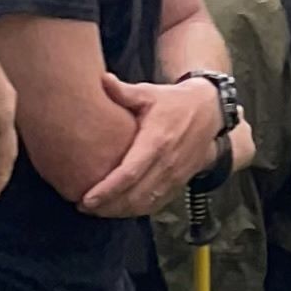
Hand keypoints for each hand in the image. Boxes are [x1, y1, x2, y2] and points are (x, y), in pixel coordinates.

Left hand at [77, 74, 225, 216]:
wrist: (209, 112)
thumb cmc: (173, 102)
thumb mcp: (149, 93)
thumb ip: (123, 91)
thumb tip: (102, 80)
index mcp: (157, 141)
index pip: (130, 173)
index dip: (107, 190)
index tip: (86, 198)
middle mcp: (168, 163)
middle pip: (135, 195)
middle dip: (107, 206)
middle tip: (82, 207)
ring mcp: (175, 176)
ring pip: (145, 204)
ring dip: (119, 211)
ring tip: (96, 211)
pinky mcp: (179, 183)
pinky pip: (156, 204)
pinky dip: (136, 211)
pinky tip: (118, 210)